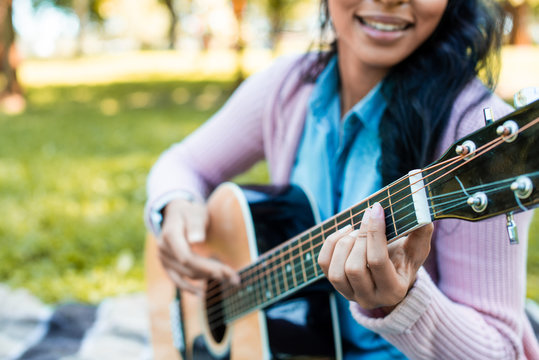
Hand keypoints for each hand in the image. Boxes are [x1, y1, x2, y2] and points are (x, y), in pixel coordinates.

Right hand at [158, 198, 239, 295]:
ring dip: (207, 278)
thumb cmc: (189, 212)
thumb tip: (197, 240)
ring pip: (186, 275)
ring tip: (228, 279)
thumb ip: (196, 225)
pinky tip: (202, 294)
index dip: (207, 266)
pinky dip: (189, 288)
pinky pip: (177, 280)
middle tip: (234, 277)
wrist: (176, 214)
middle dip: (213, 272)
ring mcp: (163, 259)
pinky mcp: (167, 265)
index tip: (226, 271)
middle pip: (189, 267)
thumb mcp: (195, 212)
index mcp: (170, 235)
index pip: (187, 257)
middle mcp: (163, 249)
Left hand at [318, 202, 432, 310]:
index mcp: (394, 290)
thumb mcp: (417, 248)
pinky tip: (345, 232)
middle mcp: (370, 299)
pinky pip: (324, 263)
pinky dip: (331, 243)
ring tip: (356, 230)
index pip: (377, 261)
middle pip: (354, 268)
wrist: (390, 273)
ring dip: (344, 243)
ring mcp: (350, 294)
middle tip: (367, 218)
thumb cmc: (404, 258)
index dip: (374, 233)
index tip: (376, 209)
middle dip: (359, 238)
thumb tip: (421, 214)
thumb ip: (422, 232)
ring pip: (337, 270)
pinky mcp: (336, 285)